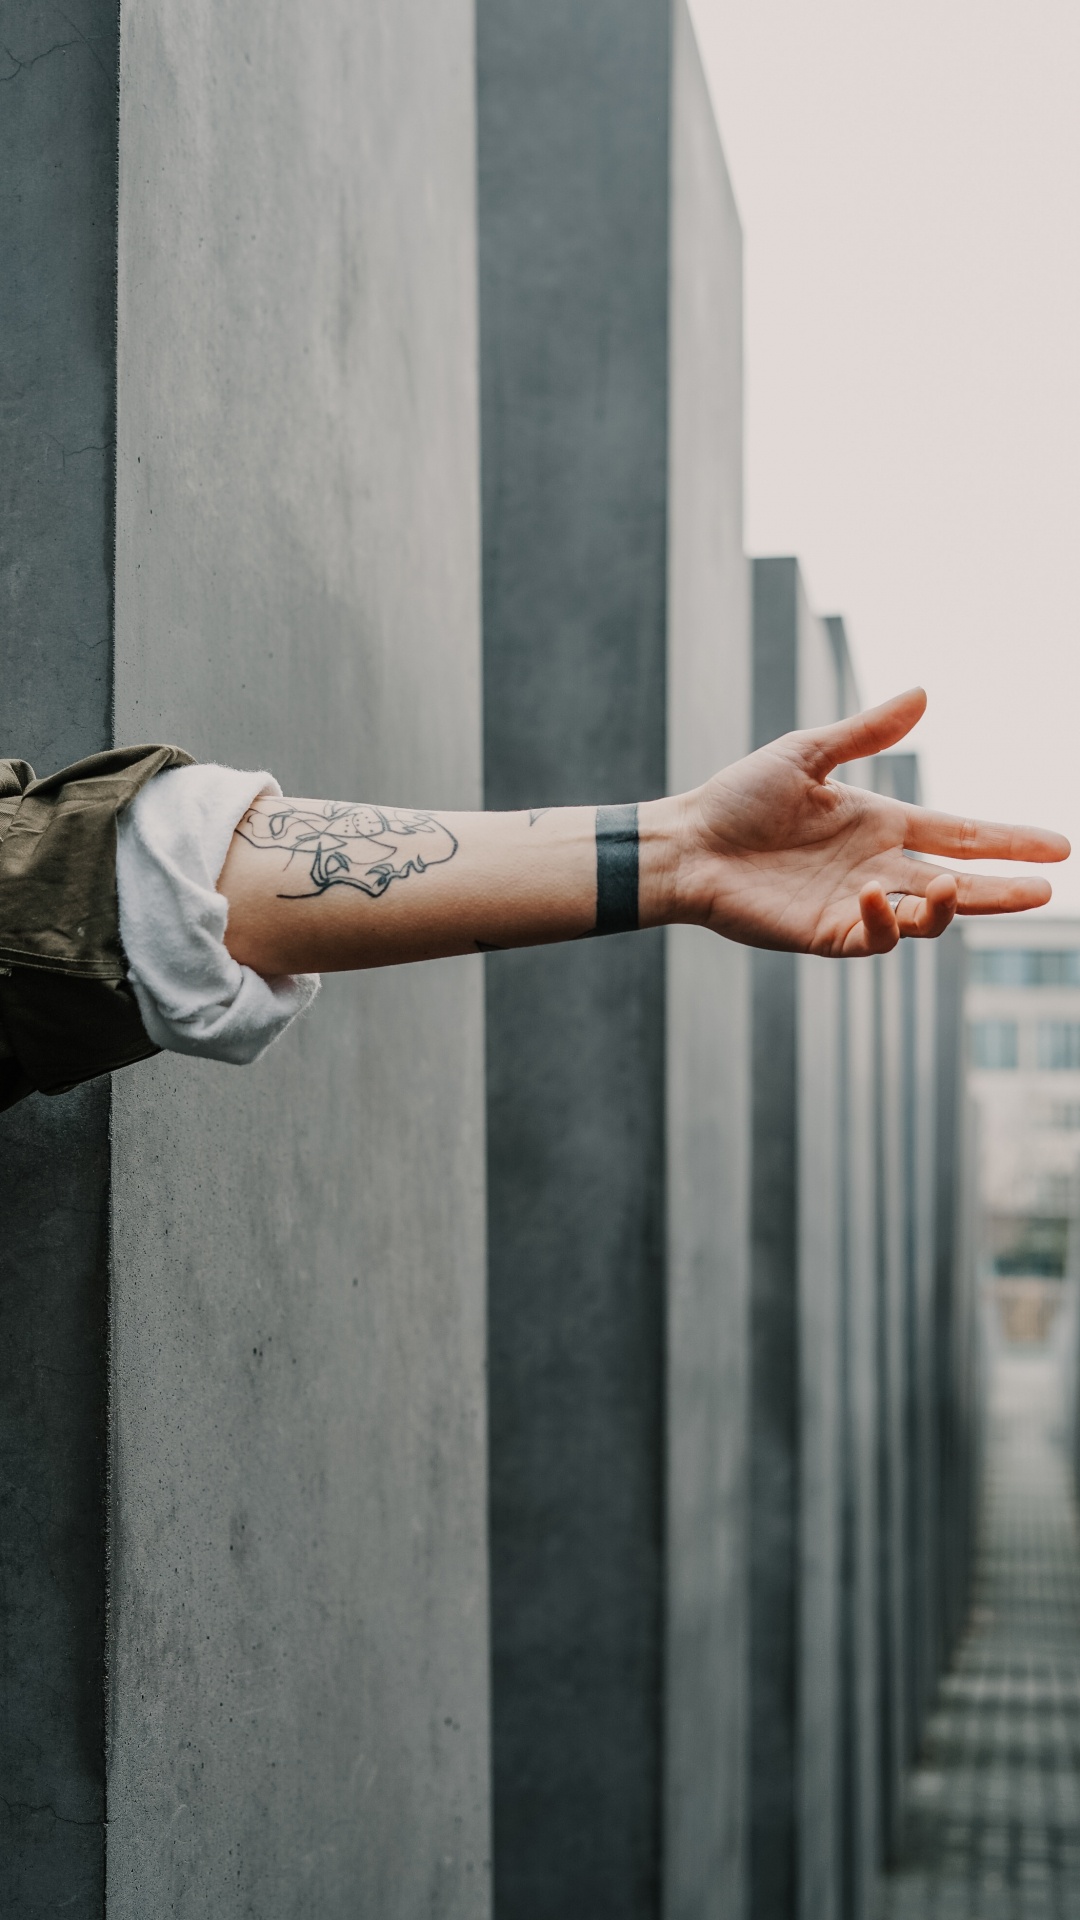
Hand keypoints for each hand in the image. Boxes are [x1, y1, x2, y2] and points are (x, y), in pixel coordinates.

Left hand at [672, 688, 1069, 956]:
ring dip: (947, 907)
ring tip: (951, 887)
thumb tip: (923, 694)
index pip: (961, 834)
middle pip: (958, 883)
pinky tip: (868, 894)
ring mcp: (855, 905)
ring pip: (925, 918)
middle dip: (1003, 890)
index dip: (1008, 842)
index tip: (1058, 847)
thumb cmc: (739, 798)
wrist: (686, 844)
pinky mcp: (826, 934)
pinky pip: (873, 938)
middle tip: (1045, 891)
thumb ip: (865, 733)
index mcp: (881, 824)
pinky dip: (883, 921)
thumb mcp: (806, 755)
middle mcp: (878, 867)